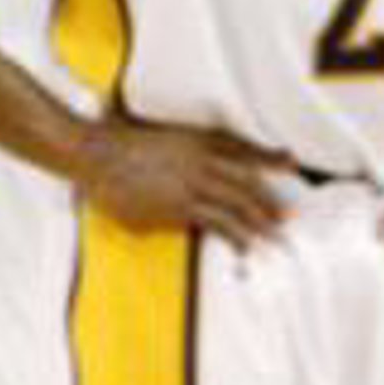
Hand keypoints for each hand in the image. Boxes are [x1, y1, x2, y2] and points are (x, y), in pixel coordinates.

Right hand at [74, 113, 288, 245]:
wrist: (92, 153)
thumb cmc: (114, 142)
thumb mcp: (154, 135)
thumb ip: (176, 150)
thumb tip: (181, 169)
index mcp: (196, 139)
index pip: (242, 149)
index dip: (267, 157)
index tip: (290, 162)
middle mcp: (199, 160)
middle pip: (246, 181)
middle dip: (268, 200)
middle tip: (289, 216)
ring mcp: (190, 184)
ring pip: (236, 204)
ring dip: (259, 222)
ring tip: (275, 237)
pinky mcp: (177, 208)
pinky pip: (214, 223)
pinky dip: (233, 236)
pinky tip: (244, 248)